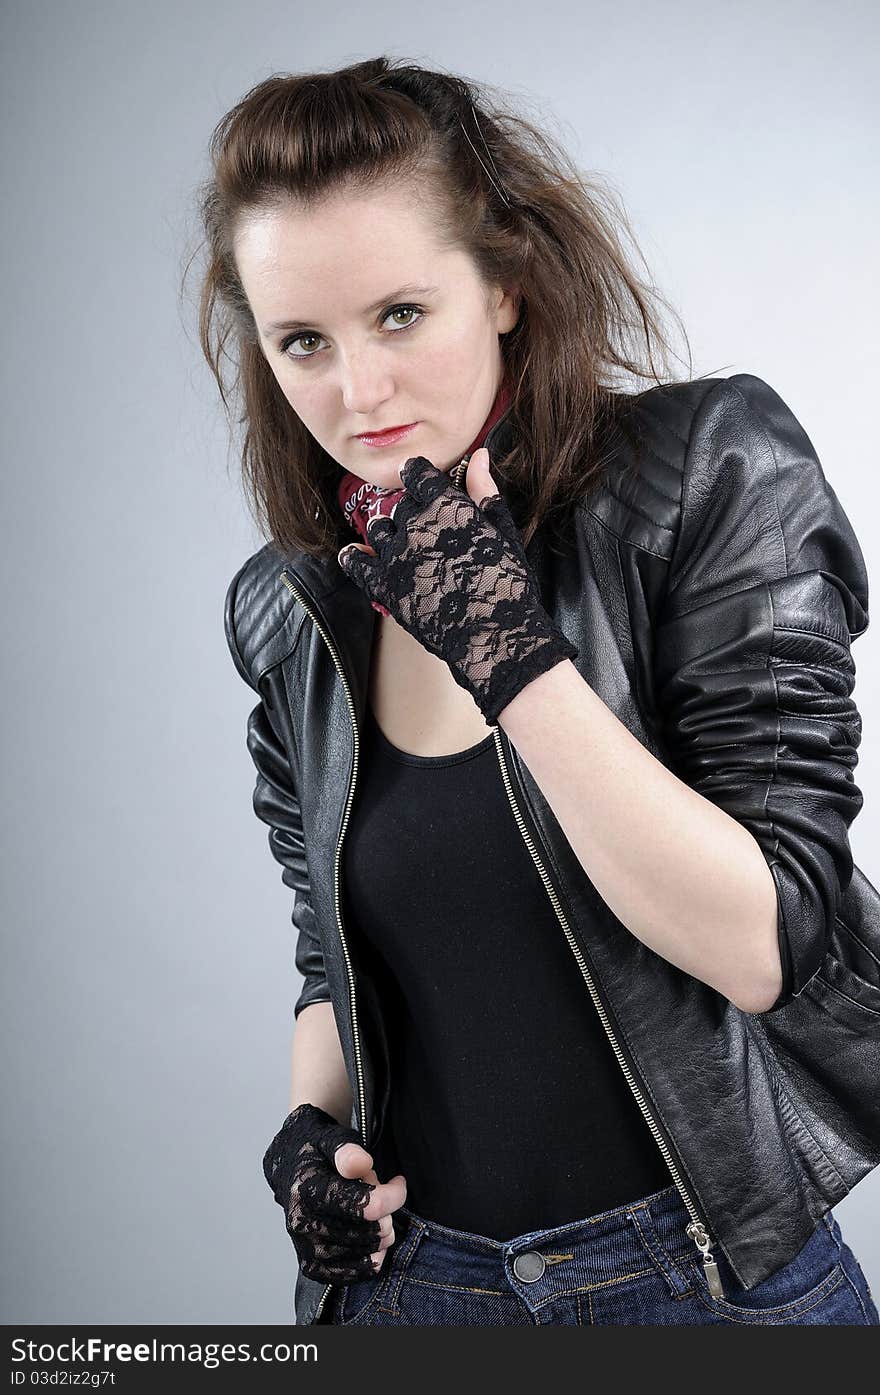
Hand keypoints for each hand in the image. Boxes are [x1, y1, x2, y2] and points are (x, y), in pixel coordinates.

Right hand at [262, 1102, 406, 1283]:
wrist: (289, 1168)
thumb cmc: (315, 1151)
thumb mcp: (330, 1138)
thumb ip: (347, 1150)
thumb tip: (361, 1164)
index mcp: (306, 1191)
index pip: (366, 1207)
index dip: (393, 1196)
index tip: (398, 1182)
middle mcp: (302, 1224)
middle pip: (371, 1232)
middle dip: (386, 1211)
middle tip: (377, 1193)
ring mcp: (306, 1249)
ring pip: (369, 1253)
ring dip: (380, 1232)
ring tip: (368, 1210)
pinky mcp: (312, 1266)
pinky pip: (356, 1274)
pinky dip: (372, 1258)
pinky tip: (371, 1237)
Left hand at [337, 448, 577, 725]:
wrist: (495, 638)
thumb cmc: (506, 585)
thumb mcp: (502, 532)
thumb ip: (484, 491)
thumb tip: (479, 454)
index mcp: (446, 505)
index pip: (416, 472)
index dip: (419, 477)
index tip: (424, 487)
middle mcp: (415, 523)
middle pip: (401, 504)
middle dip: (412, 514)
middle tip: (431, 536)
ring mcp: (395, 554)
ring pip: (378, 527)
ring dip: (388, 534)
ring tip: (407, 551)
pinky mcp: (382, 585)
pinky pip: (355, 561)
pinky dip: (355, 556)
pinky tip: (362, 557)